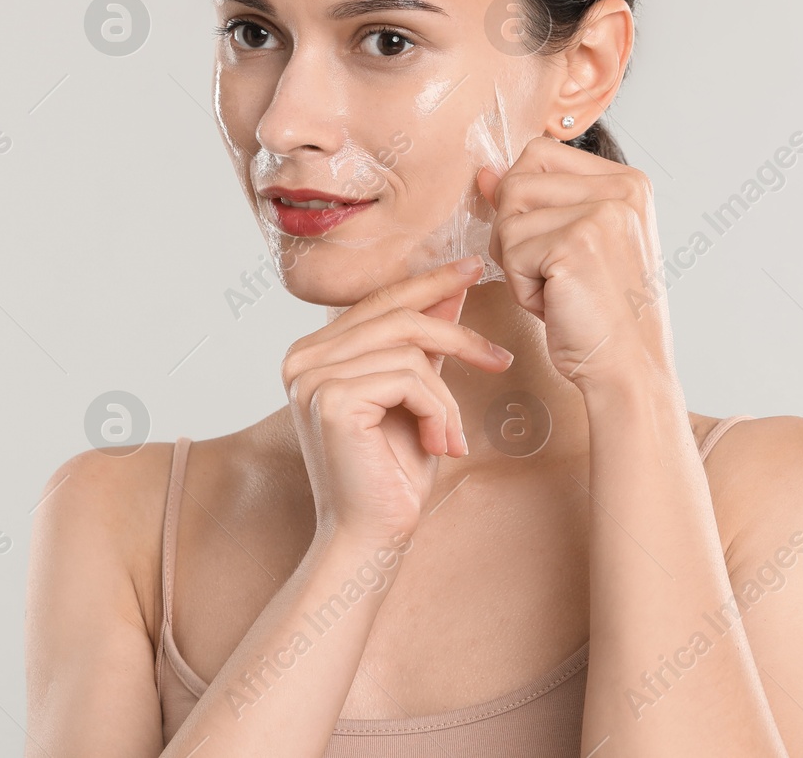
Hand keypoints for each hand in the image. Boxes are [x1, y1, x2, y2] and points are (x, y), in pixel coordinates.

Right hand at [282, 257, 514, 544]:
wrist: (372, 536)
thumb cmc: (393, 472)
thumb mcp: (416, 394)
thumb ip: (424, 343)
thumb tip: (453, 288)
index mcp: (314, 352)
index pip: (380, 301)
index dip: (430, 282)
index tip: (472, 266)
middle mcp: (302, 358)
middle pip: (399, 315)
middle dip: (459, 334)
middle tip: (500, 358)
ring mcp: (311, 377)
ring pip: (412, 350)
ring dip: (447, 398)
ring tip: (450, 437)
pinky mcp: (332, 398)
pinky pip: (413, 378)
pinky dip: (440, 412)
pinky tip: (439, 447)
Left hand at [475, 137, 675, 396]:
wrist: (630, 370)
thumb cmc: (604, 316)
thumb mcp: (574, 246)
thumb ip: (536, 202)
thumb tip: (486, 173)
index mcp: (630, 182)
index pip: (540, 153)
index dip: (523, 200)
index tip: (549, 244)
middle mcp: (622, 188)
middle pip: (518, 180)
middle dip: (516, 233)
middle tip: (553, 273)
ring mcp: (602, 213)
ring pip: (508, 218)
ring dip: (518, 263)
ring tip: (560, 290)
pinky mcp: (576, 243)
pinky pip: (510, 252)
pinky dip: (522, 288)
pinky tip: (558, 304)